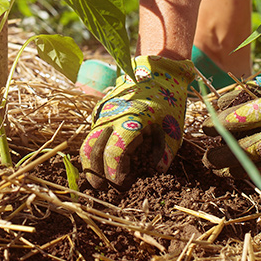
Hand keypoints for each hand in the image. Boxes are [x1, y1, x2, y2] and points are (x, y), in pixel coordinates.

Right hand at [80, 56, 195, 188]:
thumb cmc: (167, 101)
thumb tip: (157, 171)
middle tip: (102, 188)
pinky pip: (92, 134)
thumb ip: (165, 151)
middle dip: (93, 173)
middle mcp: (110, 116)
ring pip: (87, 142)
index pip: (113, 153)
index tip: (123, 185)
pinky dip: (96, 149)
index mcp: (131, 120)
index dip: (115, 174)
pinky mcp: (98, 111)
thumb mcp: (173, 127)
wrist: (155, 72)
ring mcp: (102, 112)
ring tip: (104, 177)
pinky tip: (108, 158)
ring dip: (93, 163)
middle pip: (89, 149)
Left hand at [202, 62, 260, 179]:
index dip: (223, 124)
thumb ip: (251, 92)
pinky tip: (242, 174)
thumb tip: (216, 105)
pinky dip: (259, 174)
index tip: (205, 127)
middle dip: (225, 152)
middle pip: (254, 146)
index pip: (249, 116)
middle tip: (206, 156)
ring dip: (238, 168)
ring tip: (218, 168)